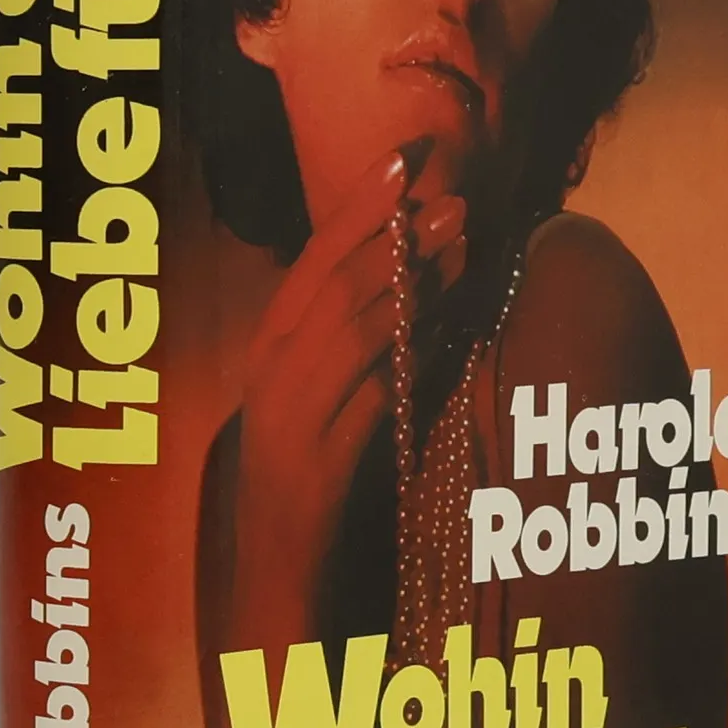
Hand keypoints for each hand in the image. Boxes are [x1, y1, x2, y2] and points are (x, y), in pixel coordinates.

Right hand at [230, 141, 464, 646]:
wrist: (277, 569)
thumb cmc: (313, 474)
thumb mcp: (331, 394)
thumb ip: (365, 339)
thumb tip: (425, 275)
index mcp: (269, 345)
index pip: (314, 257)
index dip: (358, 205)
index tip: (403, 158)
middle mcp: (269, 369)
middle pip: (334, 282)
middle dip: (394, 232)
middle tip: (451, 194)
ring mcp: (289, 413)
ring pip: (352, 328)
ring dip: (409, 279)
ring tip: (459, 241)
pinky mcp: (318, 458)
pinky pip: (371, 392)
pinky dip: (408, 355)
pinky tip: (447, 327)